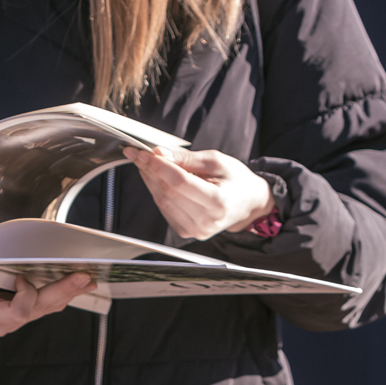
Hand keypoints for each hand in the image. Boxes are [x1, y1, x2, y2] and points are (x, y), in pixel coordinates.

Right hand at [0, 270, 95, 337]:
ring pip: (45, 308)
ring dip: (67, 293)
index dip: (25, 296)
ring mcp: (13, 318)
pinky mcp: (18, 312)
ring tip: (88, 280)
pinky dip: (59, 294)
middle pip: (38, 309)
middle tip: (83, 278)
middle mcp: (5, 320)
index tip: (20, 277)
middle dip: (61, 292)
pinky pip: (43, 305)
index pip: (16, 312)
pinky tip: (75, 286)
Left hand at [124, 146, 276, 240]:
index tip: (144, 152)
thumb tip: (159, 154)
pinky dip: (156, 191)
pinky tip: (154, 177)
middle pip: (168, 192)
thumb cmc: (235, 180)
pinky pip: (164, 209)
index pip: (180, 183)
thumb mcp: (217, 161)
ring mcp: (195, 229)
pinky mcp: (187, 232)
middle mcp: (206, 221)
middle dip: (149, 170)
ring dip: (149, 180)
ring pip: (162, 201)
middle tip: (137, 154)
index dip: (159, 166)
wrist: (247, 204)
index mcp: (218, 202)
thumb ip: (187, 158)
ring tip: (144, 163)